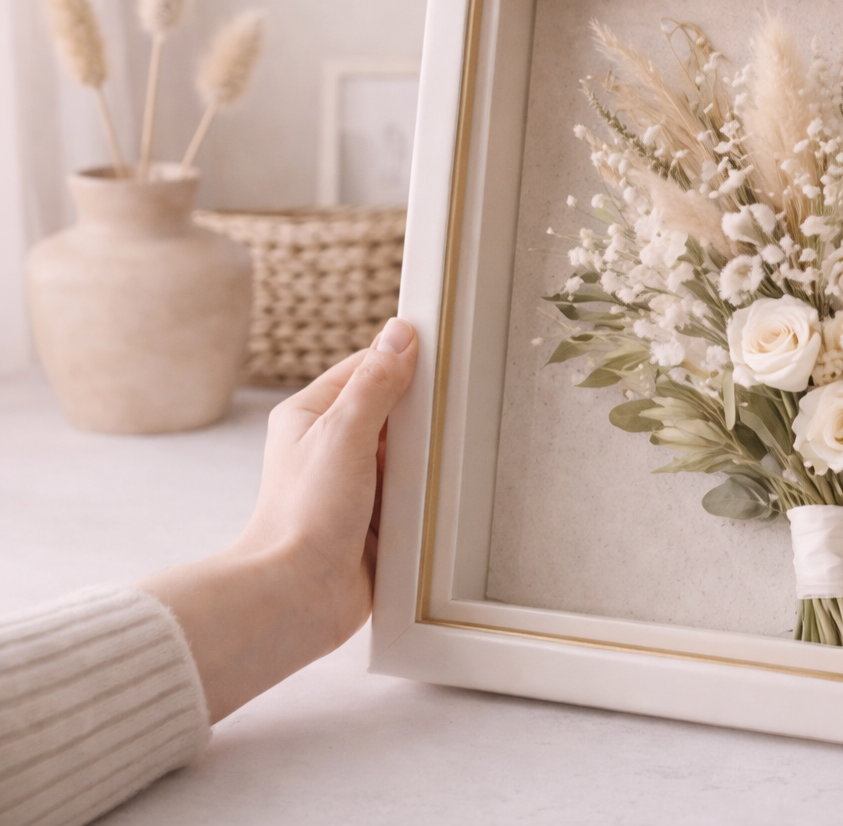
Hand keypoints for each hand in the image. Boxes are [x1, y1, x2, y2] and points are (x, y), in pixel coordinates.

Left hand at [139, 318, 417, 721]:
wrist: (298, 596)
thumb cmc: (305, 515)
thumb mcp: (344, 433)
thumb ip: (375, 384)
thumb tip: (400, 334)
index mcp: (311, 416)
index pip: (366, 368)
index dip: (402, 359)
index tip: (443, 353)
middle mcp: (331, 447)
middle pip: (392, 410)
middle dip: (422, 412)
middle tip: (455, 406)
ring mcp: (356, 485)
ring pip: (408, 452)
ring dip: (429, 456)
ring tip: (455, 451)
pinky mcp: (377, 520)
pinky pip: (415, 493)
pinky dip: (431, 492)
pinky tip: (450, 490)